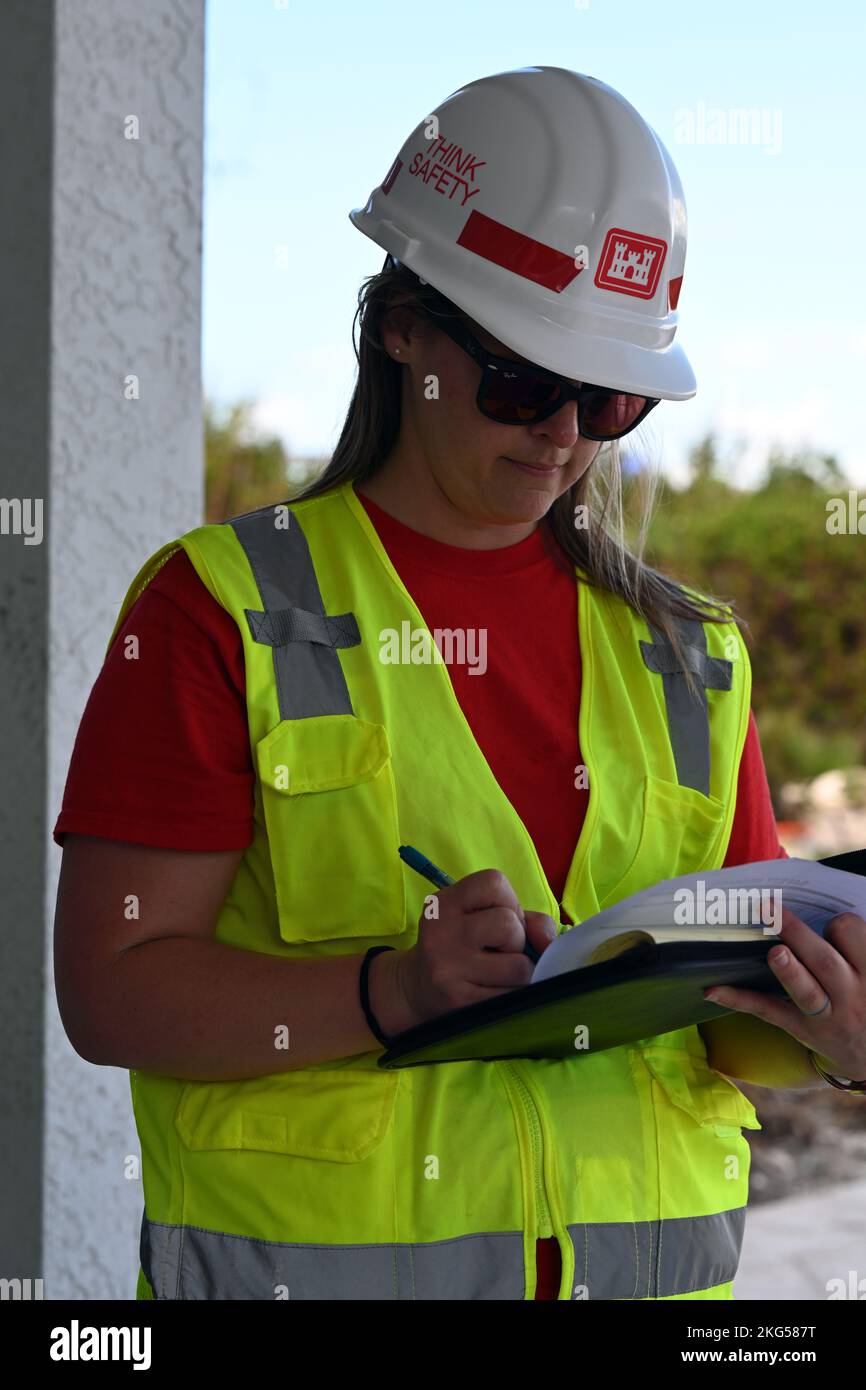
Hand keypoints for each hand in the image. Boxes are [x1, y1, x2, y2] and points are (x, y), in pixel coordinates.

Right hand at [371, 869, 557, 1033]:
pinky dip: (515, 994)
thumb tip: (549, 942)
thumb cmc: (462, 948)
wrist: (416, 990)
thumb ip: (526, 919)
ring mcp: (448, 968)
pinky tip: (495, 991)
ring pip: (519, 966)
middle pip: (508, 925)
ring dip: (519, 971)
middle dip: (516, 940)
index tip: (498, 916)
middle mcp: (441, 932)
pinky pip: (513, 996)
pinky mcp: (460, 1002)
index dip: (509, 901)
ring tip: (498, 973)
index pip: (494, 883)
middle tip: (498, 950)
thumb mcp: (481, 918)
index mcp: (444, 903)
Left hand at [703, 907, 865, 1081]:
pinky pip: (769, 1012)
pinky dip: (739, 1000)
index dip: (837, 925)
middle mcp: (851, 995)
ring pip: (805, 991)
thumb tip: (831, 918)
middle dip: (797, 934)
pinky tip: (712, 990)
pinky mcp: (802, 1030)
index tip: (829, 926)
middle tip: (771, 910)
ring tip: (773, 953)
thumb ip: (857, 948)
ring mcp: (826, 1016)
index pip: (850, 935)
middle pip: (824, 961)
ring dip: (787, 971)